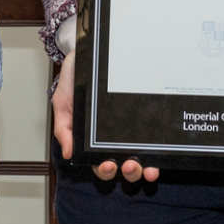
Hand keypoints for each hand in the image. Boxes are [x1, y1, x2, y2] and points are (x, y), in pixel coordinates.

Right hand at [51, 53, 157, 180]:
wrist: (91, 51)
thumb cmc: (76, 78)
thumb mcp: (63, 102)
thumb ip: (64, 128)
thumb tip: (68, 153)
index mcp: (93, 139)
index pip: (100, 163)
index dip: (105, 170)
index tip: (107, 164)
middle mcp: (114, 138)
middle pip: (123, 166)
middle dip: (128, 172)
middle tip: (129, 165)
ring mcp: (132, 130)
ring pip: (141, 157)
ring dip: (144, 167)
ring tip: (146, 166)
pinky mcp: (146, 117)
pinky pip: (154, 139)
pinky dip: (158, 150)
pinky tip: (160, 152)